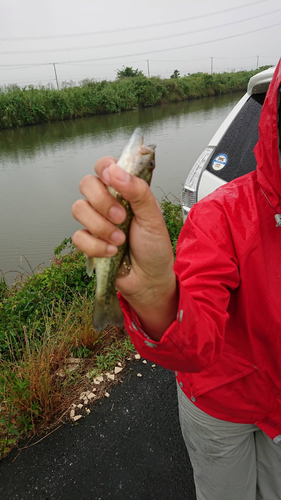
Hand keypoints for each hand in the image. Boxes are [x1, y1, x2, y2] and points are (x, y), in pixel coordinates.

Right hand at [72, 157, 177, 337]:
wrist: (149, 279)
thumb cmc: (154, 247)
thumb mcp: (153, 217)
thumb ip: (137, 191)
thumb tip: (116, 171)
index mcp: (124, 191)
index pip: (104, 166)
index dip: (104, 168)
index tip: (112, 178)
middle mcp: (107, 202)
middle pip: (86, 184)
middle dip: (102, 201)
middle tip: (122, 217)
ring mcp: (95, 221)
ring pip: (78, 209)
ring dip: (101, 227)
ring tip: (120, 239)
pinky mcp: (87, 241)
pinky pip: (78, 236)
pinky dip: (96, 246)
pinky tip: (112, 251)